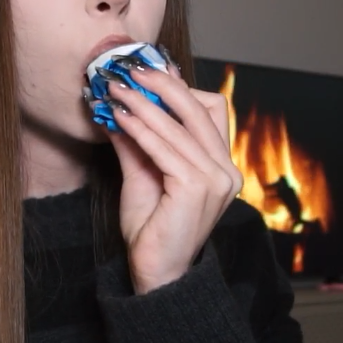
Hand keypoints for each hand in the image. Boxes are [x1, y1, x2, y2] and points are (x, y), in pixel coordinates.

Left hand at [98, 64, 242, 294]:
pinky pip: (163, 148)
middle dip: (162, 84)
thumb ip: (137, 142)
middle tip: (130, 70)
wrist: (154, 272)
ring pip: (177, 126)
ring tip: (116, 90)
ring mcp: (216, 180)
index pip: (210, 110)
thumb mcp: (143, 175)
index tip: (148, 73)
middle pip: (199, 108)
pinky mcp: (196, 189)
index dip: (180, 87)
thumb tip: (118, 107)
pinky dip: (139, 129)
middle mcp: (226, 170)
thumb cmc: (152, 228)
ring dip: (143, 103)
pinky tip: (119, 118)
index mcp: (221, 166)